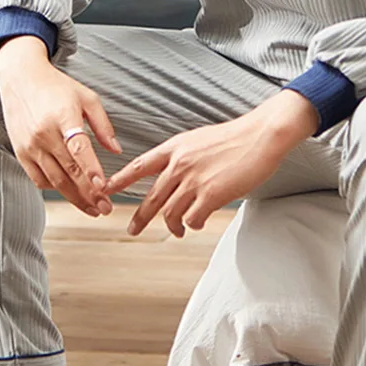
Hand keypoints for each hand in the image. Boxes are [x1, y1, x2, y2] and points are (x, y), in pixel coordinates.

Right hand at [0, 36, 121, 217]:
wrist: (21, 79)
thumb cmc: (56, 87)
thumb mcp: (87, 97)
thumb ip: (103, 124)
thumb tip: (116, 150)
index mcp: (64, 116)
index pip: (79, 148)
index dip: (91, 170)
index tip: (103, 187)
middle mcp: (44, 133)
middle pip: (69, 170)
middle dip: (89, 194)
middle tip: (106, 208)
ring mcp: (31, 145)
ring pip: (55, 180)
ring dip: (75, 198)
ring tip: (92, 209)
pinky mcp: (21, 153)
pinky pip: (39, 179)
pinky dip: (55, 189)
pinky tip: (69, 192)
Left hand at [105, 89, 318, 237]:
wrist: (260, 136)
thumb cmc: (236, 137)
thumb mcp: (200, 139)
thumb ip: (184, 155)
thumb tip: (175, 173)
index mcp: (176, 147)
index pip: (140, 165)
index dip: (120, 178)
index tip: (105, 188)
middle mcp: (180, 163)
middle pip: (151, 197)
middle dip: (140, 217)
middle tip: (132, 229)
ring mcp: (194, 180)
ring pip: (170, 213)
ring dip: (173, 225)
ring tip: (178, 230)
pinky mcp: (210, 194)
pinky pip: (192, 219)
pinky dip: (192, 224)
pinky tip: (198, 221)